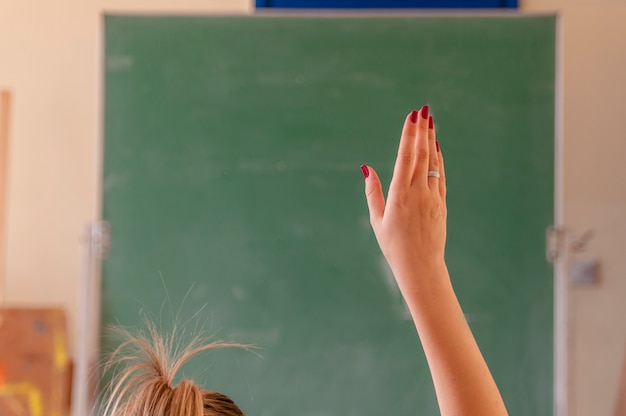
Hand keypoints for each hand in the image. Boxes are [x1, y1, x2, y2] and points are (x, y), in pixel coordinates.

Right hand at [362, 106, 446, 290]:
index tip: (412, 116)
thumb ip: (373, 192)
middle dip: (421, 129)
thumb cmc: (394, 246)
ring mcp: (432, 197)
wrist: (421, 266)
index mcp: (399, 195)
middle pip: (421, 154)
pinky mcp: (441, 203)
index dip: (409, 134)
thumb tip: (366, 168)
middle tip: (423, 109)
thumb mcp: (377, 220)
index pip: (405, 157)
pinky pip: (440, 175)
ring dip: (431, 140)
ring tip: (430, 121)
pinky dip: (438, 158)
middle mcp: (418, 192)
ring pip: (433, 162)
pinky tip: (436, 147)